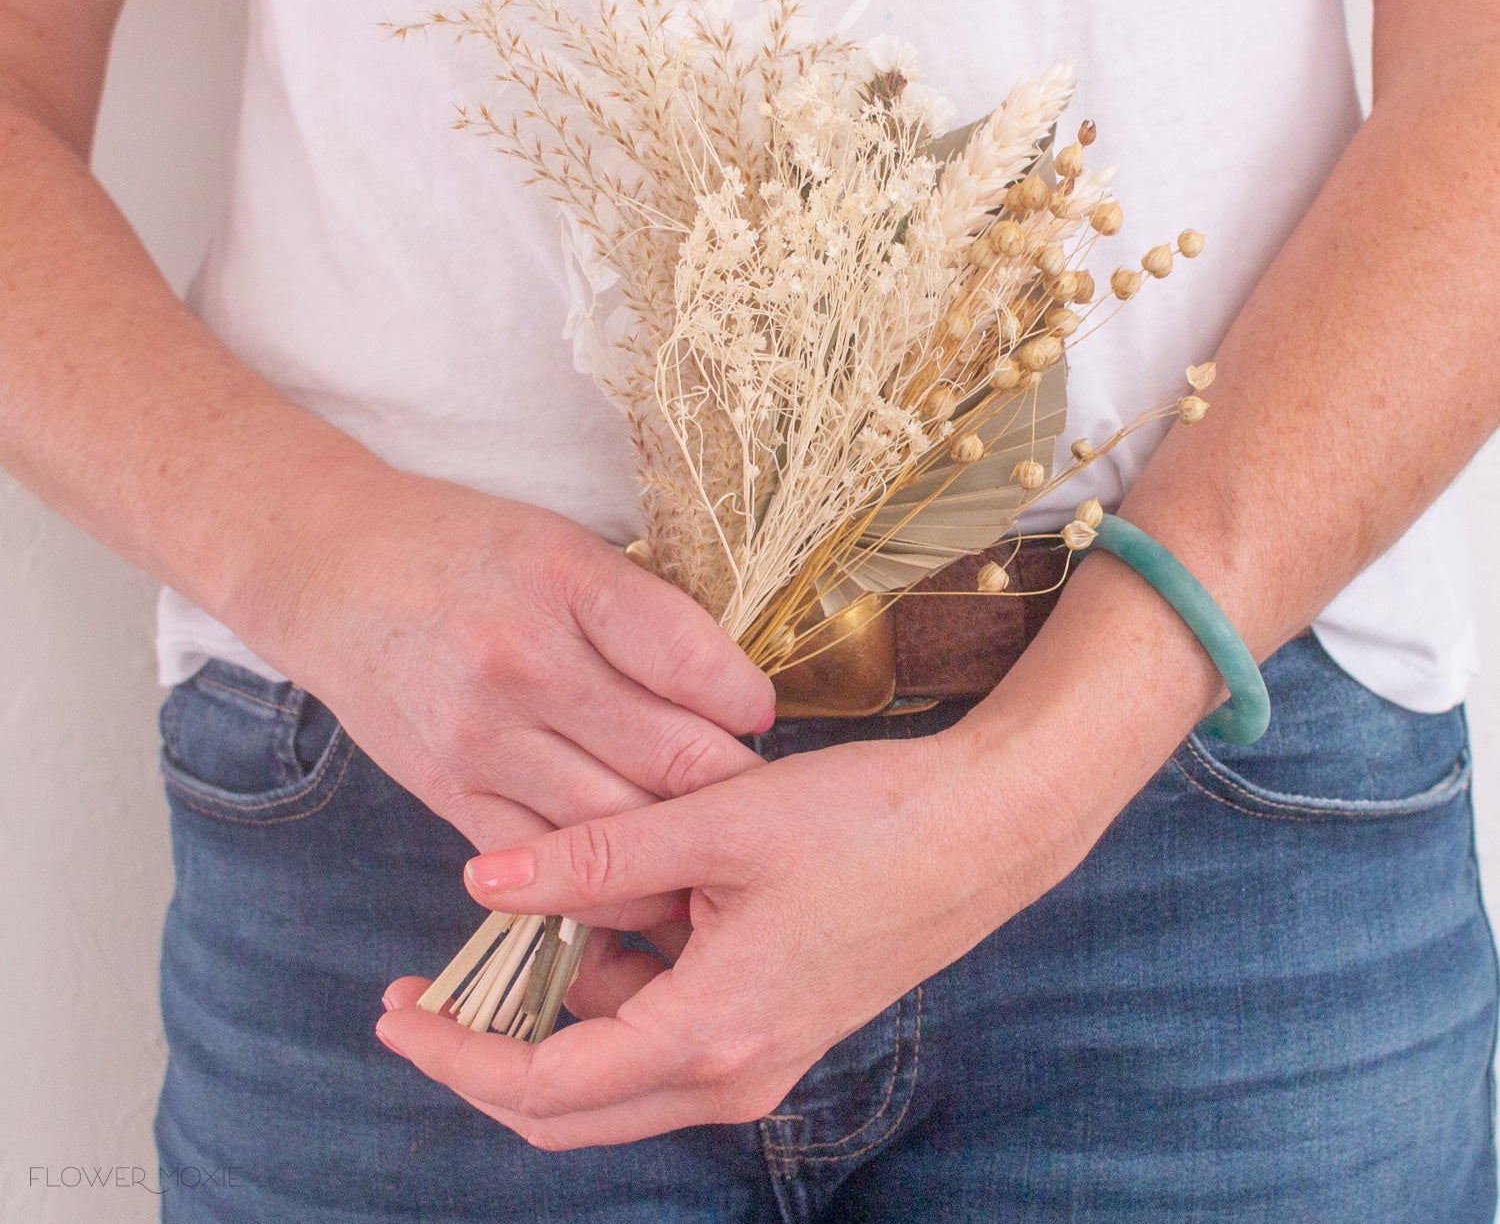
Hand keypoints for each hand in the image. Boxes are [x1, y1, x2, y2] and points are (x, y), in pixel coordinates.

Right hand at [231, 465, 774, 898]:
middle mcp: (523, 661)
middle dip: (729, 787)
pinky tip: (642, 878)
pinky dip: (604, 884)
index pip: (689, 657)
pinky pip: (545, 865)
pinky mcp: (447, 791)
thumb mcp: (562, 545)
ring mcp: (480, 736)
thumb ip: (640, 614)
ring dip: (679, 844)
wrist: (334, 572)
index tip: (757, 713)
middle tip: (761, 798)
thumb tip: (730, 693)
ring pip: (616, 824)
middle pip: (666, 754)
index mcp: (565, 578)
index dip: (744, 699)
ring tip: (714, 844)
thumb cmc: (465, 550)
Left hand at [375, 721, 1096, 1147]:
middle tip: (427, 987)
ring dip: (556, 1008)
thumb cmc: (868, 822)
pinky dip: (614, 987)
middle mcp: (732, 1073)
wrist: (988, 830)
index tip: (393, 1012)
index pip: (544, 1086)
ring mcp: (758, 1055)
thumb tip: (482, 878)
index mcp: (712, 1036)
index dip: (456, 1054)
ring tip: (524, 916)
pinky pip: (664, 1031)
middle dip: (489, 1048)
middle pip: (571, 1102)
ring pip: (616, 1066)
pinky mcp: (773, 1023)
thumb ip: (597, 857)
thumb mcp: (720, 825)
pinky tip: (611, 906)